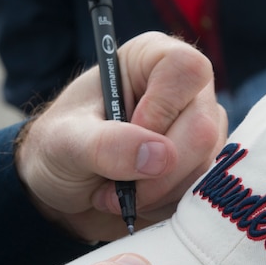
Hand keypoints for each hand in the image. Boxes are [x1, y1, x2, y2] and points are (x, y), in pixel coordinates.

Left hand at [15, 31, 227, 241]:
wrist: (63, 189)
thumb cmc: (60, 148)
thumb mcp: (66, 143)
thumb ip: (105, 145)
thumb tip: (161, 156)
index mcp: (153, 60)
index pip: (186, 70)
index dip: (161, 109)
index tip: (129, 133)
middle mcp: (187, 91)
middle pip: (202, 128)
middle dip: (157, 172)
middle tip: (115, 187)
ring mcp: (202, 130)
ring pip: (205, 167)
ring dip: (158, 193)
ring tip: (120, 192)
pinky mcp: (204, 166)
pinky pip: (204, 191)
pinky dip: (167, 205)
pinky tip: (139, 200)